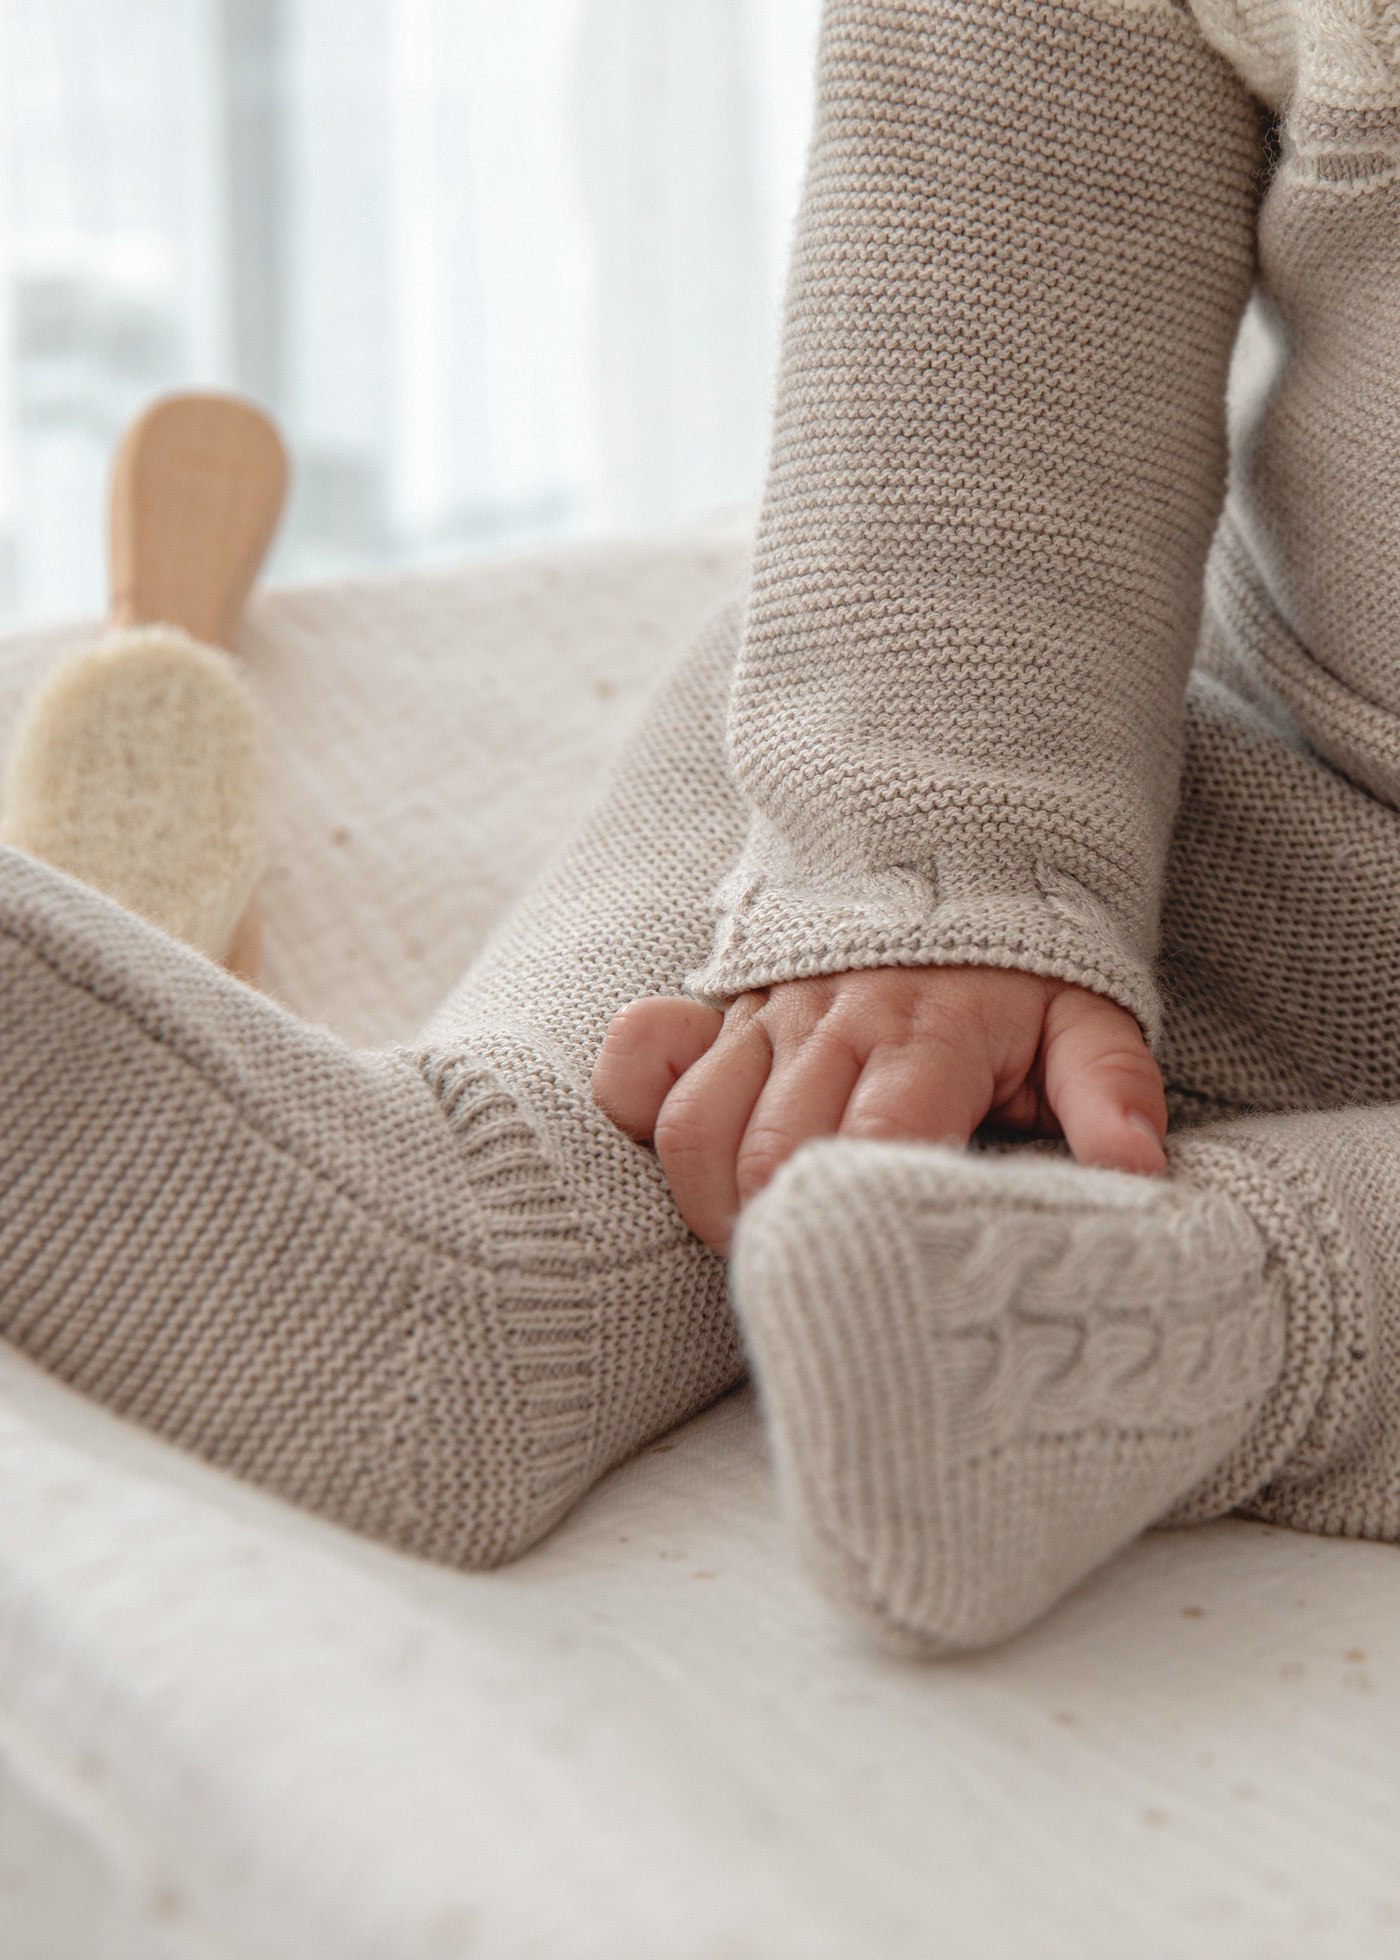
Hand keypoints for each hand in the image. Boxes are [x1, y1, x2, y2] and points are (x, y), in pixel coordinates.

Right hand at [591, 966, 1167, 1256]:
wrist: (955, 851)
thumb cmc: (1024, 969)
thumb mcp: (1091, 1021)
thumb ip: (1112, 1093)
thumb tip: (1139, 1173)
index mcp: (929, 1035)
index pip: (873, 1146)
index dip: (866, 1225)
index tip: (888, 1281)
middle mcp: (834, 1024)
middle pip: (769, 1156)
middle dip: (783, 1239)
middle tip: (824, 1282)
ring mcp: (767, 1017)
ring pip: (695, 1129)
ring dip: (714, 1205)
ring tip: (763, 1246)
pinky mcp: (722, 1011)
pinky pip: (640, 1062)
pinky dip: (642, 1115)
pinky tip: (690, 1164)